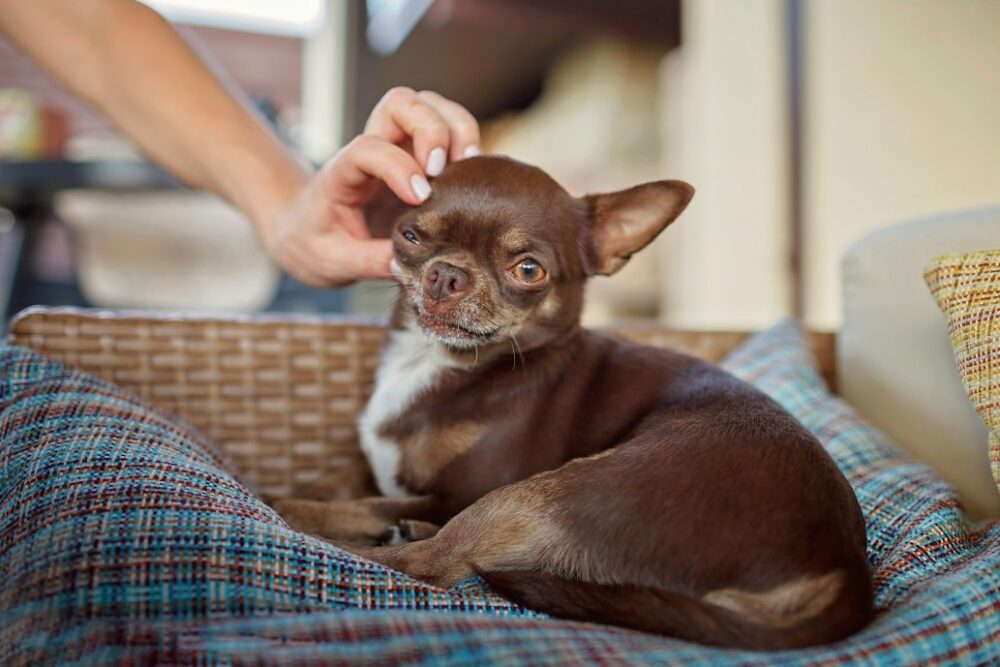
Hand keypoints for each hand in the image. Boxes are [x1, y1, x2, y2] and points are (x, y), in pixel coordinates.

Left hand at [262, 88, 479, 287]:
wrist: (305, 229)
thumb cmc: (315, 241)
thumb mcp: (333, 261)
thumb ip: (368, 262)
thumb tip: (408, 265)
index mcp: (343, 172)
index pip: (368, 148)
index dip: (397, 165)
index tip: (419, 198)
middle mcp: (372, 148)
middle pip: (401, 103)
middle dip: (430, 127)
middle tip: (441, 170)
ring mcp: (398, 147)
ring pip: (429, 104)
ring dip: (456, 126)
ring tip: (467, 166)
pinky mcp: (419, 157)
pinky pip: (448, 128)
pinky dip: (466, 140)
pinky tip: (471, 174)